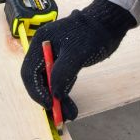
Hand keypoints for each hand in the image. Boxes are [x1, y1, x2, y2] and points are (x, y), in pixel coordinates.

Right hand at [21, 0, 135, 121]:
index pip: (30, 72)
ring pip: (51, 83)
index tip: (48, 105)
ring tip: (69, 115)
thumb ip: (62, 73)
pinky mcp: (66, 63)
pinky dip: (65, 94)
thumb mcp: (76, 54)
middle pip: (39, 80)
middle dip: (48, 98)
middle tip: (57, 116)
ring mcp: (55, 57)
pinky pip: (61, 82)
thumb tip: (54, 95)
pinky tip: (71, 107)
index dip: (36, 91)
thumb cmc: (91, 33)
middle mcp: (44, 51)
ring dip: (59, 100)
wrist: (109, 24)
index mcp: (40, 43)